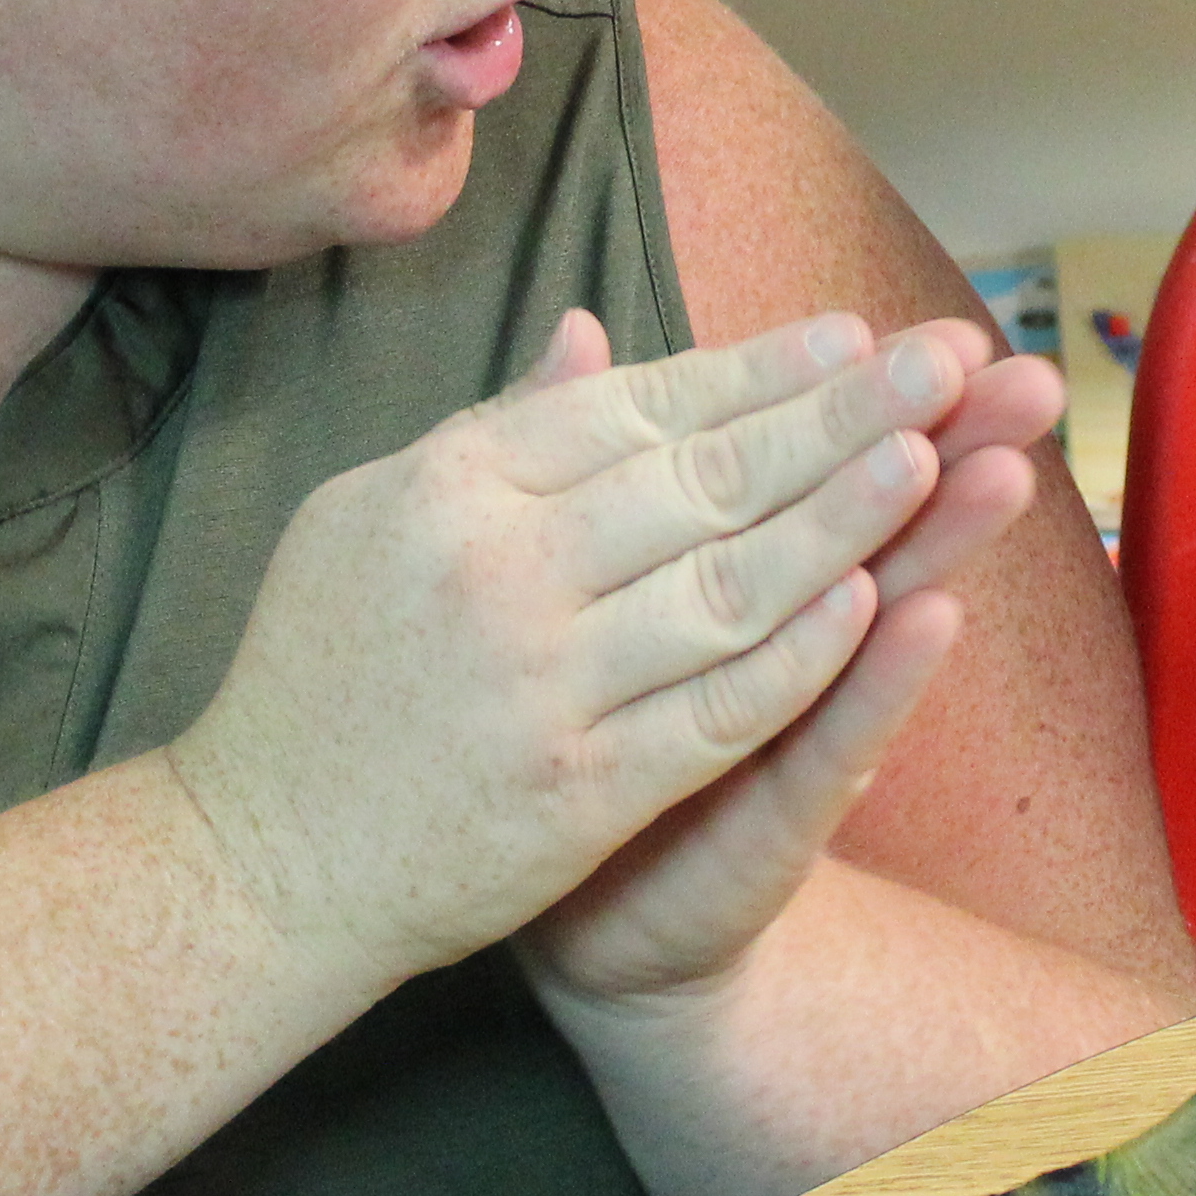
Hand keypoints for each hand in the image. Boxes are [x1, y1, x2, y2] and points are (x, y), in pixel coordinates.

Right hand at [162, 308, 1030, 994]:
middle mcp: (493, 569)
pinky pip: (710, 711)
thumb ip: (496, 432)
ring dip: (840, 517)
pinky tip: (871, 607)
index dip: (752, 369)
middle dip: (833, 414)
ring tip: (936, 457)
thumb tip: (590, 334)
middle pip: (697, 477)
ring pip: (722, 584)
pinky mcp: (574, 793)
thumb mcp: (373, 518)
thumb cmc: (315, 679)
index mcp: (447, 487)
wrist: (255, 861)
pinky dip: (795, 658)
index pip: (632, 409)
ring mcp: (537, 683)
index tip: (850, 334)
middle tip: (940, 359)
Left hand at [523, 320, 1063, 1006]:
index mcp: (741, 562)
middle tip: (1033, 376)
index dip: (877, 393)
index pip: (817, 453)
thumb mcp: (584, 584)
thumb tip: (579, 325)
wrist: (590, 918)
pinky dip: (880, 677)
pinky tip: (930, 617)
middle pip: (874, 518)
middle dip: (952, 442)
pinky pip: (835, 735)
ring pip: (878, 611)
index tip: (953, 327)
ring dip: (942, 539)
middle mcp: (791, 635)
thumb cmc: (599, 730)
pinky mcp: (780, 812)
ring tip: (1008, 466)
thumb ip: (599, 464)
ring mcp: (794, 722)